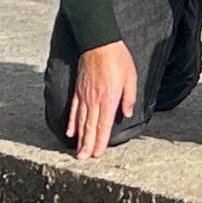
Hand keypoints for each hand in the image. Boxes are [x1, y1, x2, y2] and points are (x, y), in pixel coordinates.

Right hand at [66, 42, 136, 158]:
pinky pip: (74, 109)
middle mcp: (95, 100)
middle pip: (90, 127)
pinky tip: (70, 132)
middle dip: (87, 145)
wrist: (99, 43)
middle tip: (83, 159)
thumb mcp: (131, 77)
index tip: (97, 154)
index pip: (104, 125)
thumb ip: (129, 98)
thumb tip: (127, 113)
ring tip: (77, 152)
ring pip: (81, 121)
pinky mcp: (78, 90)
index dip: (101, 141)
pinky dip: (72, 122)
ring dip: (79, 138)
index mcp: (109, 98)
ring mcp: (84, 96)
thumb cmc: (118, 59)